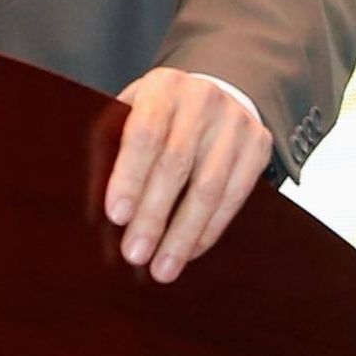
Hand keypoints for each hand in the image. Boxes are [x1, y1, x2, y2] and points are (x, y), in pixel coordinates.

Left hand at [103, 67, 271, 282]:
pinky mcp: (257, 146)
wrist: (217, 87)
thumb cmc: (160, 110)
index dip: (130, 176)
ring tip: (162, 268)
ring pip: (209, 189)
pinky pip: (233, 198)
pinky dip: (208, 230)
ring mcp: (235, 123)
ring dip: (183, 234)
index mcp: (163, 87)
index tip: (116, 216)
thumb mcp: (132, 109)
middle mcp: (202, 100)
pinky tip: (188, 251)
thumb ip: (114, 143)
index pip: (145, 133)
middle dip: (153, 215)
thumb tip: (98, 202)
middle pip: (176, 165)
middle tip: (135, 254)